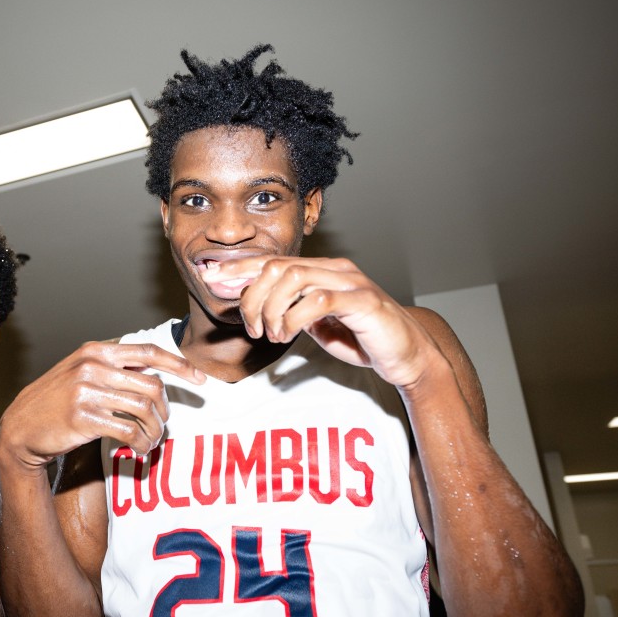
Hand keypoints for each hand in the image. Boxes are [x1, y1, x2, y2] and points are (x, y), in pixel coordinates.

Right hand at [0, 342, 204, 466]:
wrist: (21, 427)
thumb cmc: (56, 401)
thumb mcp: (82, 373)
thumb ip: (114, 369)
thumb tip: (157, 377)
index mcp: (96, 351)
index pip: (148, 352)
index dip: (179, 365)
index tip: (200, 380)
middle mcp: (93, 366)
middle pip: (152, 386)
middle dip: (165, 411)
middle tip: (162, 426)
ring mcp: (87, 391)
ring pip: (144, 410)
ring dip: (155, 431)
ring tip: (150, 442)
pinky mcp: (83, 417)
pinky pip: (129, 431)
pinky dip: (140, 444)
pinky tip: (138, 450)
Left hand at [204, 255, 441, 387]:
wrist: (408, 355)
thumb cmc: (363, 339)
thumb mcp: (317, 325)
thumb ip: (291, 312)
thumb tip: (258, 308)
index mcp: (321, 272)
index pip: (272, 262)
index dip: (238, 269)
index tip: (210, 279)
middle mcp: (334, 269)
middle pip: (276, 267)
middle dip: (252, 297)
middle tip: (251, 329)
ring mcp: (350, 282)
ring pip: (293, 278)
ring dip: (271, 309)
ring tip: (270, 334)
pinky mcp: (363, 301)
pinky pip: (317, 300)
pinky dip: (293, 318)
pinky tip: (288, 335)